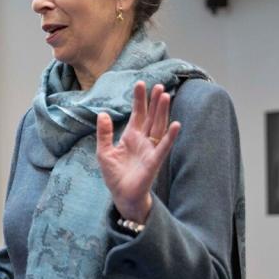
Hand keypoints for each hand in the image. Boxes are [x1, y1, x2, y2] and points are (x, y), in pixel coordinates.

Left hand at [96, 82, 180, 223]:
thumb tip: (102, 114)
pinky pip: (164, 147)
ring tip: (165, 96)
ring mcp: (150, 150)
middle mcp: (143, 140)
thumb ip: (104, 133)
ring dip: (163, 112)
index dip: (139, 100)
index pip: (137, 114)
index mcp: (130, 136)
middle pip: (150, 117)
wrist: (121, 195)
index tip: (141, 83)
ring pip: (159, 127)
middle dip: (154, 102)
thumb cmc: (114, 175)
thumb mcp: (104, 152)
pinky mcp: (154, 161)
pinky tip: (176, 124)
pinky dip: (170, 136)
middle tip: (158, 85)